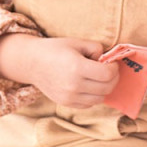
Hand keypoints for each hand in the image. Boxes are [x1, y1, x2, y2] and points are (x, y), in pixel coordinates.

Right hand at [0, 34, 119, 107]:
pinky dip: (93, 96)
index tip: (112, 63)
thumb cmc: (55, 49)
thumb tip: (108, 61)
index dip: (115, 68)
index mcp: (77, 67)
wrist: (31, 63)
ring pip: (100, 99)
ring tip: (99, 78)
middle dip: (113, 79)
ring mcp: (69, 97)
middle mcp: (73, 85)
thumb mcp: (77, 42)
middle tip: (110, 71)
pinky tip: (89, 86)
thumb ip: (96, 49)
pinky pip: (89, 104)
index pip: (108, 74)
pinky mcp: (66, 103)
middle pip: (107, 88)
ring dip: (104, 89)